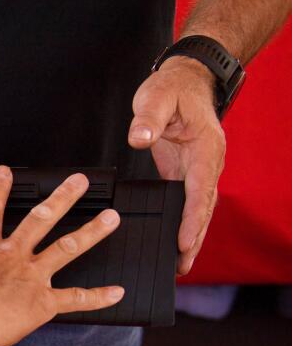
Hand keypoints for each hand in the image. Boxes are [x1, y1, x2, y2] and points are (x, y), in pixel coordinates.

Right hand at [0, 166, 124, 345]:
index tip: (6, 172)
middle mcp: (9, 256)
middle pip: (41, 218)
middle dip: (63, 197)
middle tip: (80, 181)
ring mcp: (30, 276)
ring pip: (68, 247)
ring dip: (93, 232)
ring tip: (113, 218)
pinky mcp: (43, 303)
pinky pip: (76, 300)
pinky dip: (99, 297)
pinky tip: (118, 293)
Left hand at [128, 56, 225, 274]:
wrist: (185, 80)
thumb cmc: (172, 89)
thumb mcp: (155, 99)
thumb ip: (147, 120)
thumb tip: (139, 139)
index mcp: (204, 148)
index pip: (199, 189)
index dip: (192, 218)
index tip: (184, 241)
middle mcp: (207, 162)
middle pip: (203, 207)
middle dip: (194, 238)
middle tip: (182, 265)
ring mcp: (199, 168)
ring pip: (199, 208)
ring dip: (192, 236)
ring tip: (181, 264)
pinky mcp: (187, 171)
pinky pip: (189, 202)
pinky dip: (185, 223)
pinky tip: (176, 241)